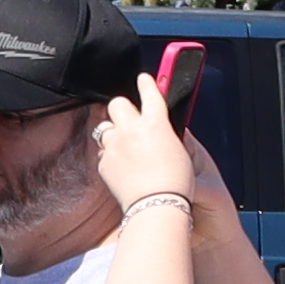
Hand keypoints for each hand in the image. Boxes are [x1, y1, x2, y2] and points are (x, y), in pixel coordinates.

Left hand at [97, 67, 233, 223]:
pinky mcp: (104, 162)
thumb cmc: (175, 184)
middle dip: (124, 109)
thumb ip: (165, 136)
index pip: (150, 93)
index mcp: (156, 123)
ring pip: (106, 127)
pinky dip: (111, 157)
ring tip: (126, 147)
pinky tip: (123, 168)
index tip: (144, 79)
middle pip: (118, 104)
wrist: (156, 205)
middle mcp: (132, 129)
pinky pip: (104, 153)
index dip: (148, 83)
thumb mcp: (180, 152)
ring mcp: (115, 145)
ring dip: (114, 134)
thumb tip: (158, 130)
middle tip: (130, 119)